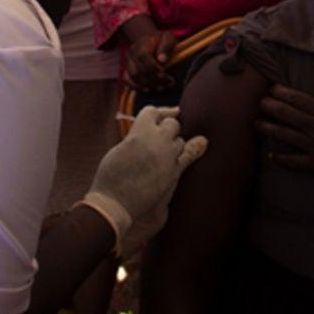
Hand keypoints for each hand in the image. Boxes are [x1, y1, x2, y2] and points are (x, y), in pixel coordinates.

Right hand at [81, 105, 207, 250]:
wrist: (116, 202)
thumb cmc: (111, 176)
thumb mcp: (120, 148)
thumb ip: (136, 136)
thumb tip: (146, 130)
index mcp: (140, 130)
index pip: (153, 112)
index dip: (159, 112)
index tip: (169, 112)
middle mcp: (157, 139)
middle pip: (172, 124)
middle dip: (167, 129)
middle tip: (159, 138)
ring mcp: (169, 155)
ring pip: (180, 141)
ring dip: (173, 144)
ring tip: (162, 153)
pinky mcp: (175, 172)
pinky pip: (187, 156)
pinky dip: (193, 150)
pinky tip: (201, 143)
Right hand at [121, 16, 177, 91]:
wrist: (149, 40)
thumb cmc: (161, 41)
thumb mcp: (168, 38)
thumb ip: (167, 46)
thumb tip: (162, 60)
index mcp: (142, 43)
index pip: (143, 56)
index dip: (153, 67)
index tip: (164, 73)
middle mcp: (132, 52)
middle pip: (139, 69)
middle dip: (154, 79)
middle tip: (169, 82)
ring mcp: (128, 62)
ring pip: (133, 76)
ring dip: (148, 84)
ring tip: (161, 87)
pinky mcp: (126, 70)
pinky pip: (127, 80)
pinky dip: (137, 87)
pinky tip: (148, 89)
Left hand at [255, 76, 313, 190]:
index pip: (299, 99)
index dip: (282, 93)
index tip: (270, 88)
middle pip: (287, 115)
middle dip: (270, 107)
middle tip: (258, 102)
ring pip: (286, 136)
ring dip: (269, 129)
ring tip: (255, 124)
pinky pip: (295, 162)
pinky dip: (282, 159)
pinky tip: (271, 155)